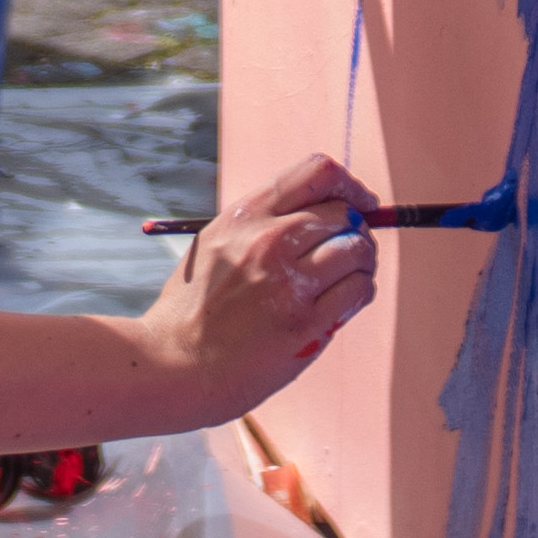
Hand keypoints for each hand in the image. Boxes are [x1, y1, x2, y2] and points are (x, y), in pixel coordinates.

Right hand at [142, 153, 377, 417]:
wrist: (176, 363)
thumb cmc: (195, 306)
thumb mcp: (217, 243)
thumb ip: (264, 222)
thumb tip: (326, 212)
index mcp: (245, 215)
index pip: (318, 174)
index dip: (351, 185)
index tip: (361, 202)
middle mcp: (268, 241)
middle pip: (343, 213)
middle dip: (356, 229)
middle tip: (351, 249)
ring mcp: (288, 283)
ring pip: (358, 250)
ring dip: (362, 262)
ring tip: (347, 278)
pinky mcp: (305, 324)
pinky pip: (359, 290)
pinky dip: (360, 291)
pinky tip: (343, 302)